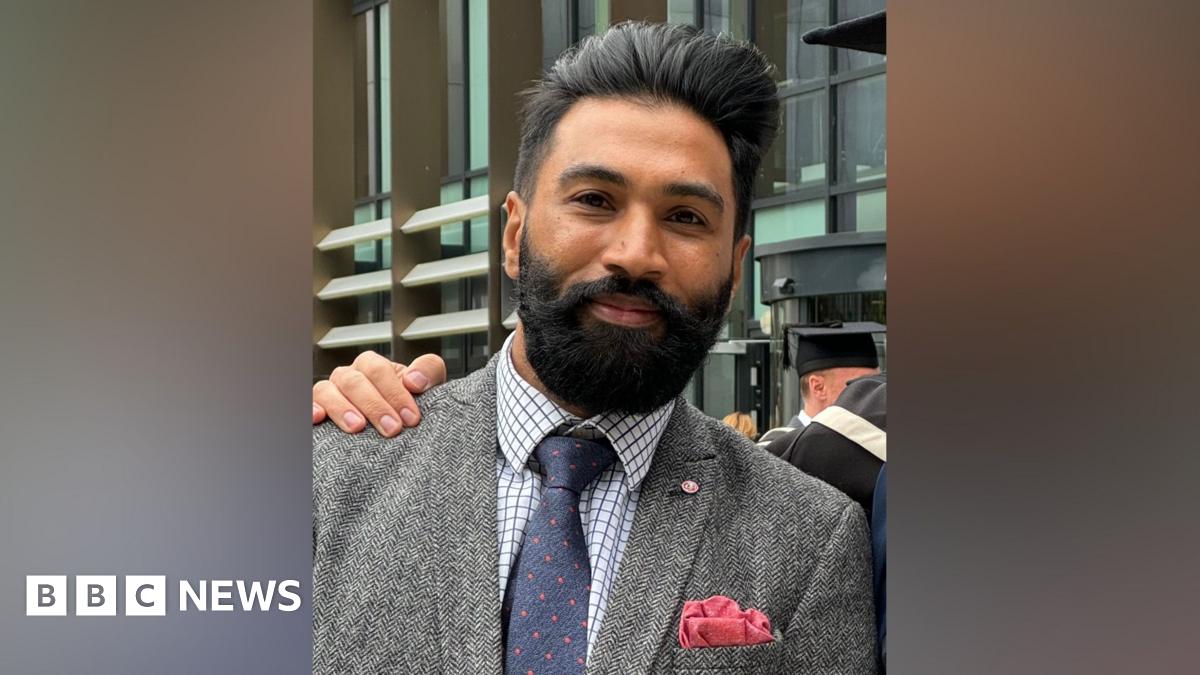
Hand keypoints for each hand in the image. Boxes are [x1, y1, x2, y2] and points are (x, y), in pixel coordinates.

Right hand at [312, 351, 446, 436]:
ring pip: (326, 390)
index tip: (411, 418)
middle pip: (353, 381)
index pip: (378, 370)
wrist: (396, 427)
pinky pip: (307, 404)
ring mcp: (329, 393)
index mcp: (371, 366)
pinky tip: (318, 419)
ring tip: (358, 428)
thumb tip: (414, 379)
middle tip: (392, 429)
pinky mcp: (316, 410)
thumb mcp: (427, 384)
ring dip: (342, 408)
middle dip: (374, 405)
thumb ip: (428, 370)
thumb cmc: (409, 404)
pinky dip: (311, 408)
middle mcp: (347, 376)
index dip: (395, 392)